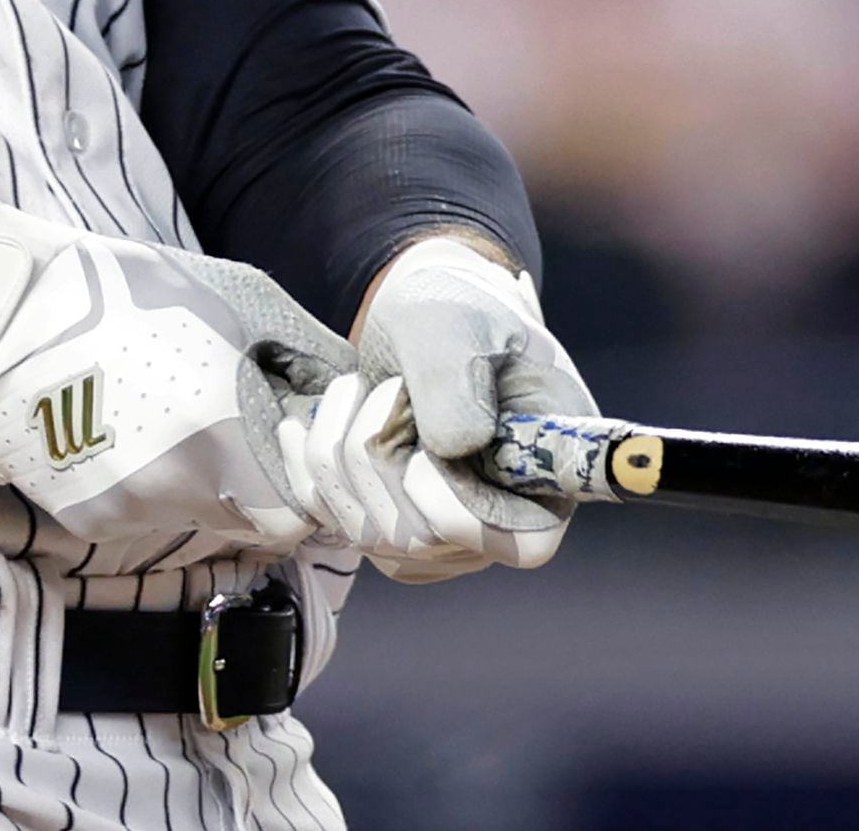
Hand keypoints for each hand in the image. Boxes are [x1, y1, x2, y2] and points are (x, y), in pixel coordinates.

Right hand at [0, 204, 352, 547]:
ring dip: (204, 483)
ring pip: (195, 518)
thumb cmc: (132, 291)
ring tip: (177, 416)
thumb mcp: (240, 299)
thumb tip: (350, 388)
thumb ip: (305, 354)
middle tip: (243, 426)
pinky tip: (129, 428)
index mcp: (223, 434)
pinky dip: (150, 483)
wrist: (4, 313)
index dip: (305, 486)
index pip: (298, 516)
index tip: (296, 450)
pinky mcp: (82, 517)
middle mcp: (176, 489)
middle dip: (260, 485)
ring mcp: (124, 511)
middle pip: (249, 522)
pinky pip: (142, 513)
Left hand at [285, 235, 593, 582]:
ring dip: (342, 447)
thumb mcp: (462, 323)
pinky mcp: (387, 528)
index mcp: (550, 476)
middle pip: (420, 537)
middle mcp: (501, 524)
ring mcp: (441, 538)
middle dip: (381, 452)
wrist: (427, 318)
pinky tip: (311, 420)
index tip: (428, 447)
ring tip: (362, 388)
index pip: (522, 544)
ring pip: (366, 531)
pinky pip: (328, 520)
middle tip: (389, 386)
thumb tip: (453, 448)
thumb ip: (458, 378)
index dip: (459, 508)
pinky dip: (308, 462)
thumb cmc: (463, 313)